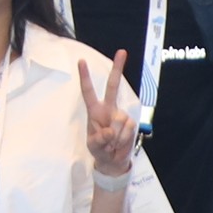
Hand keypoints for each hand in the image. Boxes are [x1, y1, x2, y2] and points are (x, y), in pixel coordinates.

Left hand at [82, 52, 140, 179]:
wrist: (113, 161)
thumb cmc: (99, 150)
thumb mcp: (93, 146)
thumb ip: (99, 139)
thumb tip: (110, 131)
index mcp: (95, 111)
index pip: (88, 91)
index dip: (85, 77)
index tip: (81, 61)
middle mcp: (109, 109)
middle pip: (113, 86)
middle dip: (118, 68)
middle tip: (122, 51)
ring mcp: (120, 115)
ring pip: (120, 120)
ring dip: (116, 136)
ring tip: (111, 143)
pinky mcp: (131, 123)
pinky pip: (128, 129)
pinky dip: (123, 139)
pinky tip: (119, 142)